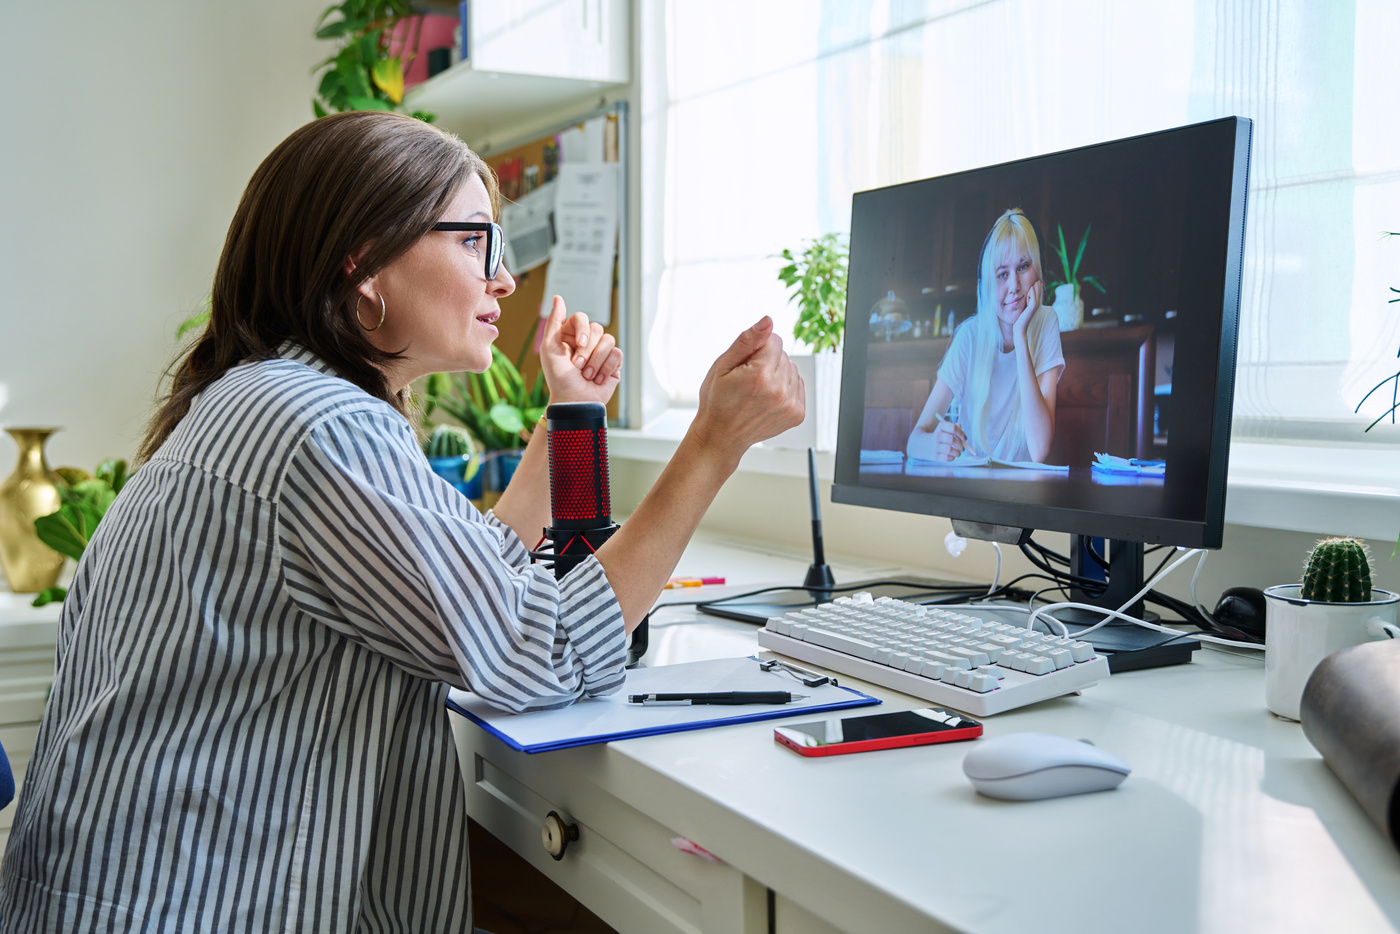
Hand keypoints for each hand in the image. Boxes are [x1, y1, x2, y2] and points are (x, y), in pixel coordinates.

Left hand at [538, 295, 621, 404]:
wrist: (574, 401)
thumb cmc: (558, 378)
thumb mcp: (549, 348)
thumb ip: (554, 322)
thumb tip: (558, 297)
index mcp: (571, 335)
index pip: (582, 318)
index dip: (581, 330)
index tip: (577, 345)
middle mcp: (588, 341)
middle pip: (597, 329)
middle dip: (587, 351)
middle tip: (578, 367)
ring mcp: (602, 352)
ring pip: (609, 341)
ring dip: (596, 362)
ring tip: (587, 375)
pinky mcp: (614, 364)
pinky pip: (617, 354)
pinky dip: (606, 368)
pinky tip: (598, 379)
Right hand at [690, 317, 804, 465]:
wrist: (721, 436)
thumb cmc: (717, 400)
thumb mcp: (722, 365)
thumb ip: (747, 340)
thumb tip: (768, 321)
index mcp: (760, 376)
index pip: (774, 340)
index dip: (757, 349)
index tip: (744, 365)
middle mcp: (779, 391)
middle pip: (784, 355)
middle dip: (767, 361)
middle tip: (748, 381)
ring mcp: (790, 405)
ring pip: (792, 369)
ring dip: (777, 374)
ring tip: (758, 391)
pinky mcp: (797, 414)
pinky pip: (798, 385)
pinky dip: (785, 388)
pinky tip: (768, 398)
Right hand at [930, 418, 966, 460]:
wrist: (918, 444)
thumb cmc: (936, 436)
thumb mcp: (942, 429)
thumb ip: (953, 427)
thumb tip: (962, 432)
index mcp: (940, 427)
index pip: (953, 427)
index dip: (961, 433)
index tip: (964, 438)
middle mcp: (936, 436)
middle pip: (952, 439)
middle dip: (960, 445)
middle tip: (962, 448)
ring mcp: (935, 447)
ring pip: (950, 450)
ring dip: (957, 452)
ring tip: (958, 453)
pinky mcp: (934, 456)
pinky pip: (946, 458)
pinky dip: (952, 458)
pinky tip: (952, 456)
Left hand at [1012, 278, 1041, 349]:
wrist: (1019, 327)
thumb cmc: (1020, 319)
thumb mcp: (1023, 309)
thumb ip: (1025, 304)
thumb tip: (1025, 297)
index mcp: (1034, 305)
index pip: (1037, 294)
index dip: (1037, 288)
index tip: (1037, 282)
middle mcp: (1037, 304)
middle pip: (1038, 293)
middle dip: (1038, 286)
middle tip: (1038, 280)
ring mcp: (1035, 306)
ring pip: (1036, 294)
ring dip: (1036, 288)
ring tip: (1036, 282)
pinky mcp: (1033, 307)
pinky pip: (1034, 297)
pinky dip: (1033, 292)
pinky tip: (1032, 288)